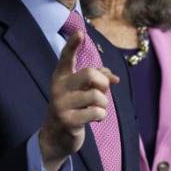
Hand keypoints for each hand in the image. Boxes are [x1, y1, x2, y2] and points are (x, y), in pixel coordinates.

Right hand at [37, 29, 117, 170]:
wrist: (56, 137)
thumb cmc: (73, 108)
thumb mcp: (81, 90)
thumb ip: (97, 79)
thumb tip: (115, 78)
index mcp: (61, 77)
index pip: (66, 57)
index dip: (73, 45)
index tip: (80, 33)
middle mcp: (58, 88)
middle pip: (90, 74)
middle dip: (103, 83)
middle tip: (102, 92)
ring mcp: (61, 105)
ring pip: (96, 96)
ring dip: (104, 104)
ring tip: (97, 110)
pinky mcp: (68, 121)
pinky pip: (96, 113)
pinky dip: (101, 116)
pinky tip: (94, 120)